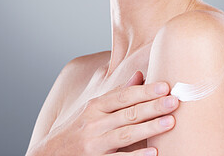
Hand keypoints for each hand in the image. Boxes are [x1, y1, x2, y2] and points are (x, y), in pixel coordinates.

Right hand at [28, 70, 178, 155]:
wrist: (49, 155)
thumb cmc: (77, 129)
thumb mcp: (93, 108)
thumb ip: (118, 93)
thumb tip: (140, 75)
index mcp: (96, 106)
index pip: (124, 95)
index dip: (145, 91)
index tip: (165, 86)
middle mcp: (95, 123)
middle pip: (128, 113)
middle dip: (152, 107)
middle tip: (174, 101)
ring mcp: (94, 144)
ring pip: (125, 134)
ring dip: (149, 128)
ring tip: (170, 123)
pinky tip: (153, 153)